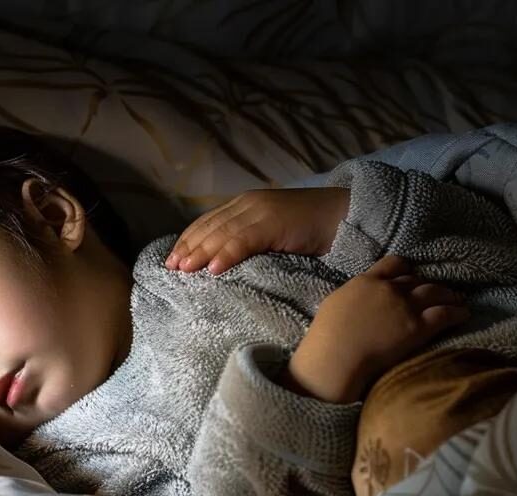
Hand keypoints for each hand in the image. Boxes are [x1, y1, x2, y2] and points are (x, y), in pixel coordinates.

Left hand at [165, 187, 349, 274]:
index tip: (172, 260)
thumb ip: (252, 241)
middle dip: (189, 247)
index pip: (209, 222)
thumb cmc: (313, 230)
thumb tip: (226, 264)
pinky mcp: (274, 222)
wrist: (345, 215)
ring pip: (222, 233)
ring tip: (185, 270)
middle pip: (210, 227)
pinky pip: (244, 240)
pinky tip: (214, 269)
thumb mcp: (275, 235)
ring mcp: (261, 211)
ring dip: (201, 253)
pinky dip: (227, 254)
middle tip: (171, 268)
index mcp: (247, 205)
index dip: (189, 240)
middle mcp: (249, 204)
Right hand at [277, 256, 468, 403]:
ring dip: (448, 295)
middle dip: (428, 285)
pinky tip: (463, 315)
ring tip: (457, 300)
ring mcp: (405, 307)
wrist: (334, 360)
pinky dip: (456, 312)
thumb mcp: (334, 305)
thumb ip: (352, 297)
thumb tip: (357, 301)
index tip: (411, 275)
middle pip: (416, 280)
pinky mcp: (417, 327)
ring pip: (435, 292)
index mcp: (365, 281)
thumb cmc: (325, 340)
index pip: (393, 265)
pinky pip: (445, 314)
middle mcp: (388, 289)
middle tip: (438, 292)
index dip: (406, 270)